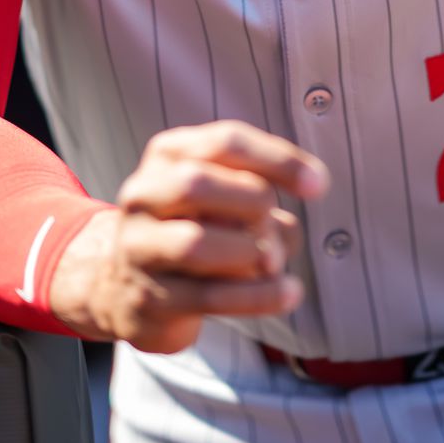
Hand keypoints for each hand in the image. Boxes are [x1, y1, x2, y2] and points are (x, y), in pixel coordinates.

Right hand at [49, 120, 327, 352]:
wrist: (125, 284)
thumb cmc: (194, 224)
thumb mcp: (221, 190)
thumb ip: (257, 188)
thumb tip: (288, 222)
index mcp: (168, 154)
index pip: (226, 142)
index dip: (278, 160)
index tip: (318, 185)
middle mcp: (143, 195)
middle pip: (197, 184)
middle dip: (252, 205)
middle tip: (273, 228)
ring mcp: (139, 249)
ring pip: (196, 244)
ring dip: (251, 254)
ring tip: (274, 264)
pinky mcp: (149, 300)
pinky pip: (209, 296)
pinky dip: (258, 296)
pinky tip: (288, 293)